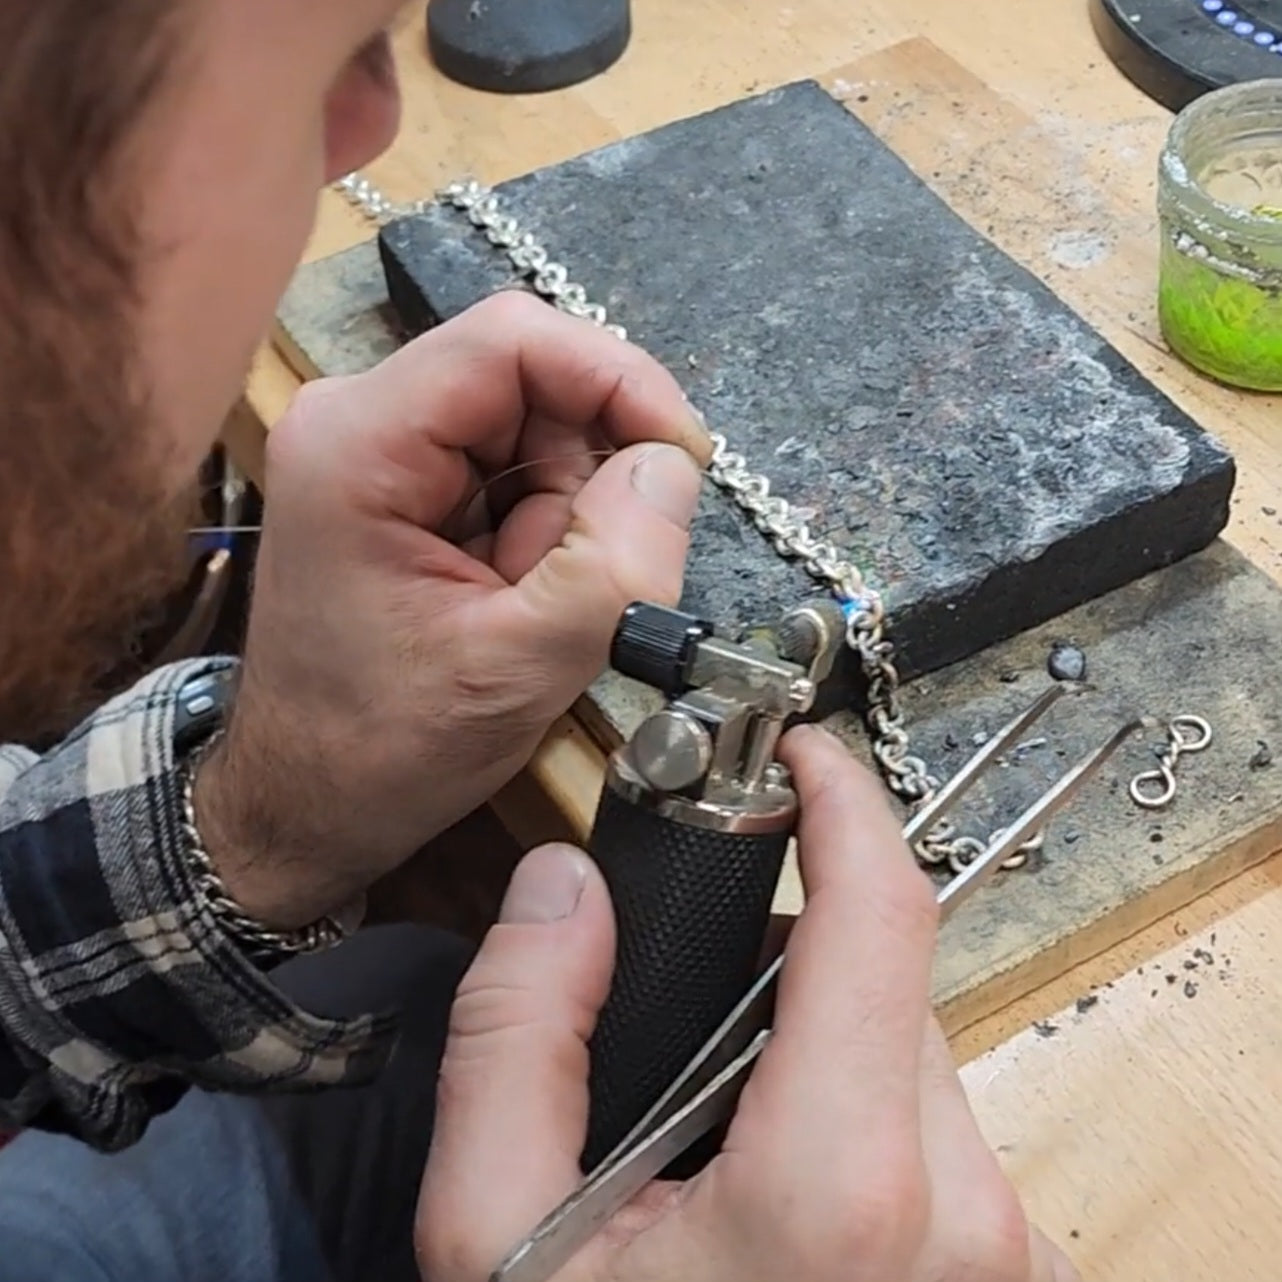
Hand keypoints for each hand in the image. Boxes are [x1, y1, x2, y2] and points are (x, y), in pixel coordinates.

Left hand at [196, 292, 709, 927]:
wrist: (303, 805)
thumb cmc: (382, 751)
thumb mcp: (517, 669)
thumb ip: (612, 566)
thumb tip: (676, 464)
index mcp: (359, 443)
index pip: (512, 341)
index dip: (618, 380)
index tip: (684, 458)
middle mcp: (358, 420)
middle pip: (529, 383)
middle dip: (591, 474)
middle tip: (600, 575)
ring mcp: (378, 452)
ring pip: (532, 432)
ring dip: (567, 517)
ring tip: (531, 608)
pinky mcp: (402, 488)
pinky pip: (512, 474)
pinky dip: (543, 535)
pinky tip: (513, 601)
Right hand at [415, 727, 1078, 1281]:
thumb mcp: (500, 1240)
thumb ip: (517, 1037)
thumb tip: (564, 888)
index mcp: (838, 1189)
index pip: (882, 916)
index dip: (842, 800)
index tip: (801, 752)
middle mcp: (960, 1215)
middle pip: (890, 985)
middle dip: (794, 964)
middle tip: (694, 1020)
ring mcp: (1002, 1256)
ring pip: (916, 1055)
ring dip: (823, 1045)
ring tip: (720, 1130)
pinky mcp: (1008, 1277)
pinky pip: (936, 1130)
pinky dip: (862, 1112)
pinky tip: (780, 1185)